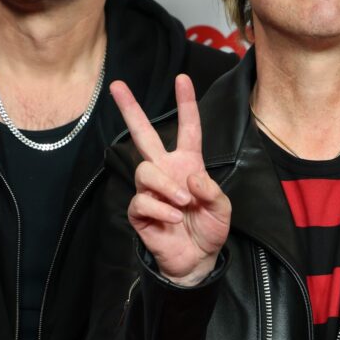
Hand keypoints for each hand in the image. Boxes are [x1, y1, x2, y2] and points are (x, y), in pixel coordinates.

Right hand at [110, 75, 230, 285]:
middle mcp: (166, 171)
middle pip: (143, 135)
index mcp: (188, 163)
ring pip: (145, 170)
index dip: (186, 104)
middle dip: (130, 109)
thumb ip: (211, 190)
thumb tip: (190, 176)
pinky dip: (160, 208)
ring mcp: (150, 190)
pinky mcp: (139, 211)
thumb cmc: (210, 229)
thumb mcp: (222, 208)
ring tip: (183, 203)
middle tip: (117, 85)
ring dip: (166, 186)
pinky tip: (173, 219)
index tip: (183, 79)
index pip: (188, 128)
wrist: (197, 261)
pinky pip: (142, 200)